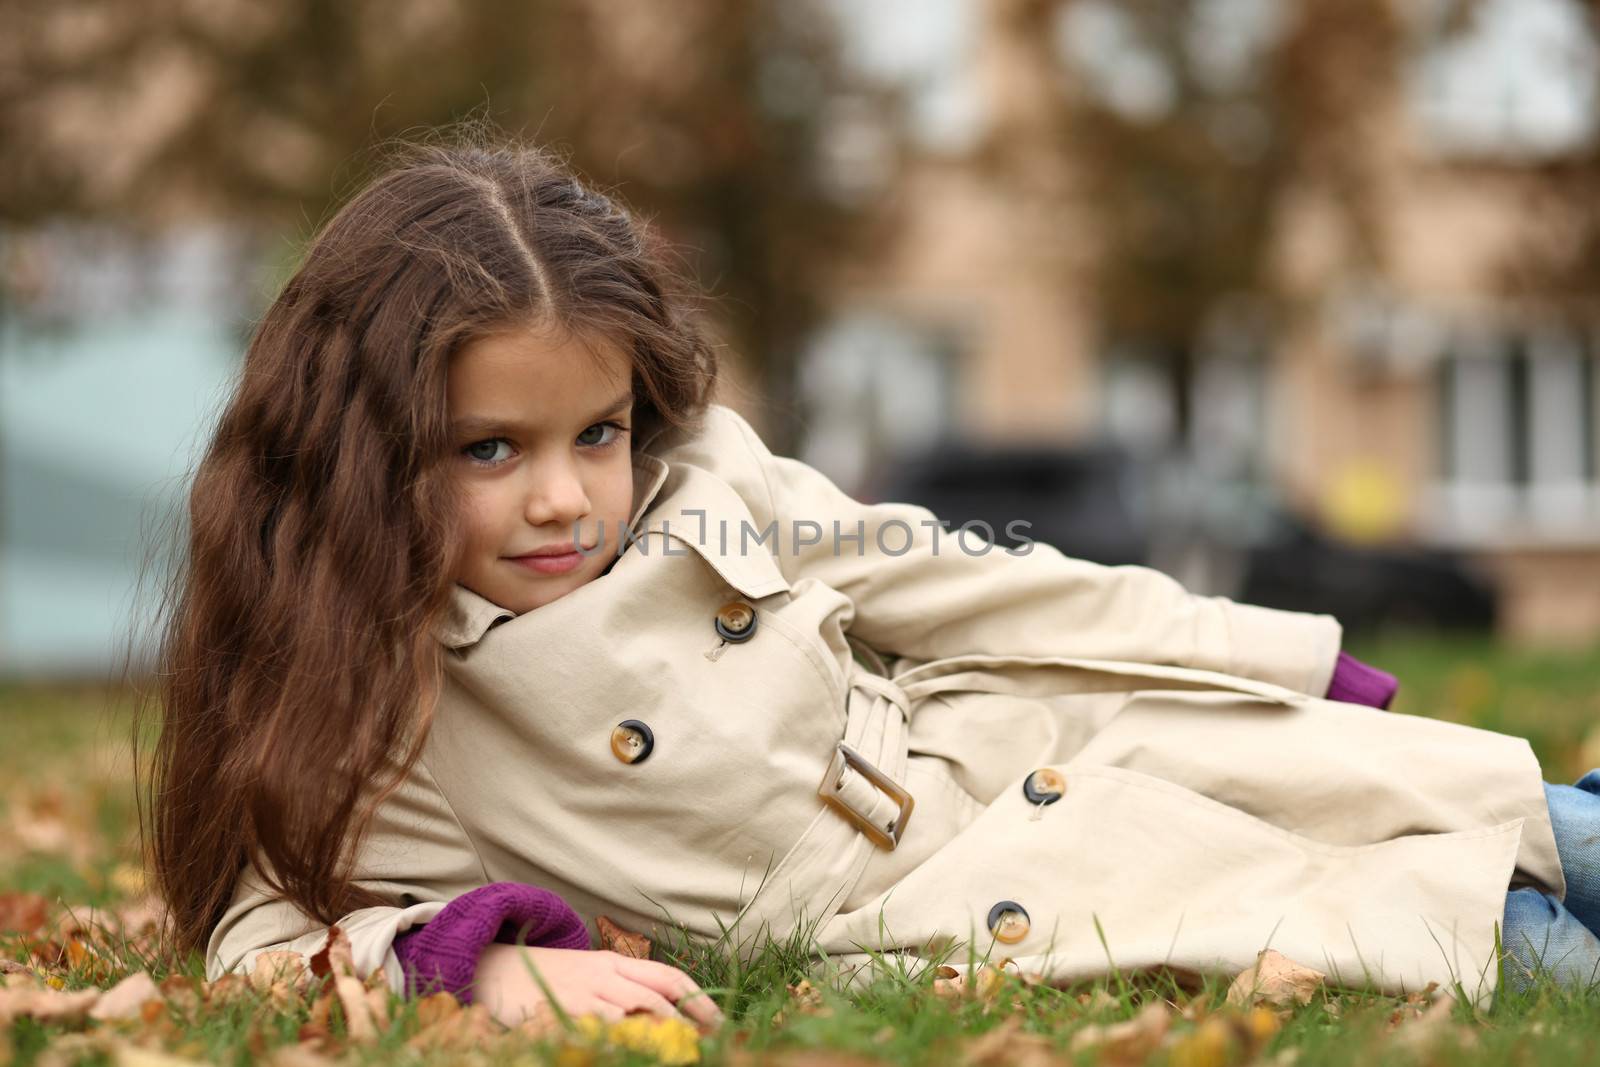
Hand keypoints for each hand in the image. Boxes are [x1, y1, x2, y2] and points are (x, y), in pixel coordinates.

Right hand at [474, 945, 723, 1031]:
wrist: (490, 967)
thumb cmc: (544, 977)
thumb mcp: (587, 975)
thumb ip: (619, 989)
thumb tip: (659, 1014)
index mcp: (614, 962)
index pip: (667, 975)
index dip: (697, 997)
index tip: (719, 1021)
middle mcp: (604, 973)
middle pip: (657, 995)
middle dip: (687, 1021)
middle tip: (708, 1044)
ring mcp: (583, 991)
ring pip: (634, 1009)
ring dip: (662, 1031)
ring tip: (682, 1050)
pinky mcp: (560, 1010)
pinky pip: (598, 1026)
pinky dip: (620, 1038)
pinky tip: (631, 1050)